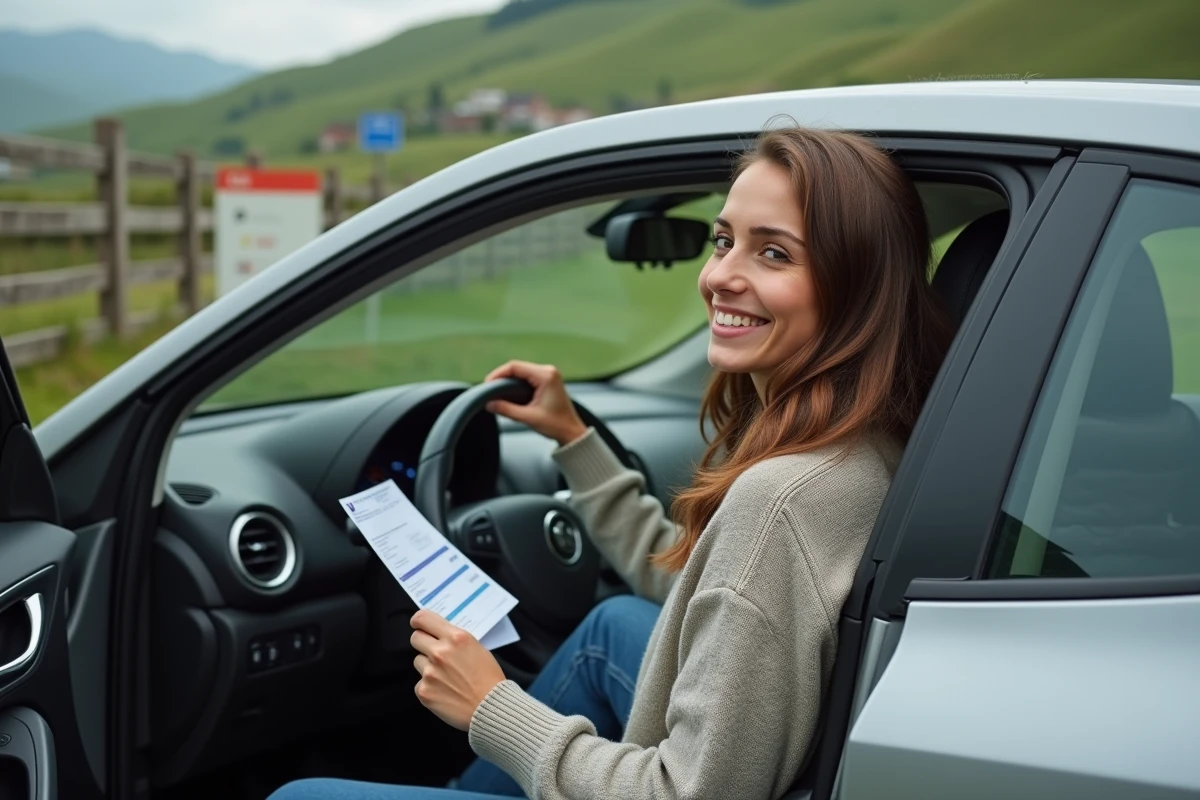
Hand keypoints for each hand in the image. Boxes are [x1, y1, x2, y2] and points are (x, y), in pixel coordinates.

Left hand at [410, 609, 505, 730]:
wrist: (491, 708)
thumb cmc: (489, 679)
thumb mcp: (477, 648)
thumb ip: (456, 641)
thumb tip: (440, 636)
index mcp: (455, 638)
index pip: (422, 618)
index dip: (418, 622)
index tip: (420, 626)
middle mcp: (440, 652)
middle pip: (415, 638)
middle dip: (423, 644)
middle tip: (434, 653)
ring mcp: (429, 672)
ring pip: (418, 661)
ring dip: (428, 666)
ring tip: (446, 677)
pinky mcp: (424, 690)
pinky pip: (420, 683)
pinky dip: (429, 687)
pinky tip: (445, 692)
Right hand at [484, 360, 587, 445]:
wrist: (572, 432)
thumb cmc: (557, 425)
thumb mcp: (529, 418)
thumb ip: (507, 410)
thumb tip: (489, 404)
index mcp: (546, 376)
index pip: (515, 367)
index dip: (498, 374)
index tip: (487, 385)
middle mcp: (548, 371)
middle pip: (517, 368)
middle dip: (501, 378)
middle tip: (488, 390)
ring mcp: (548, 375)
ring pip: (521, 372)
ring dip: (508, 381)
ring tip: (495, 392)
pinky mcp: (547, 382)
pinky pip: (526, 378)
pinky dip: (515, 385)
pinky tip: (507, 394)